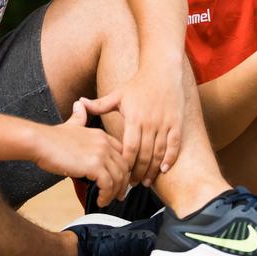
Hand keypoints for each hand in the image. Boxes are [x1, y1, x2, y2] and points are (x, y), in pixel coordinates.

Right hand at [32, 99, 129, 207]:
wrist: (40, 141)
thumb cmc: (52, 138)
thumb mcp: (71, 124)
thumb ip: (79, 117)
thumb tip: (79, 104)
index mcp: (101, 135)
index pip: (122, 153)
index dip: (123, 168)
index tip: (119, 180)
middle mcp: (104, 143)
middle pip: (124, 166)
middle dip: (123, 183)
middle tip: (118, 195)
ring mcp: (100, 153)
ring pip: (119, 177)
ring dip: (115, 192)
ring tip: (107, 200)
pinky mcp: (94, 166)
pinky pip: (108, 184)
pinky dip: (106, 195)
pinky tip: (100, 200)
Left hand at [80, 64, 184, 188]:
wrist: (162, 71)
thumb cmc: (138, 84)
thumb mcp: (118, 95)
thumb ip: (99, 104)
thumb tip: (80, 103)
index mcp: (133, 117)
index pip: (129, 148)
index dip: (125, 164)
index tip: (120, 174)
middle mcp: (150, 122)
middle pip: (144, 155)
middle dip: (137, 172)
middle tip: (131, 184)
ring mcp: (164, 123)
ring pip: (159, 153)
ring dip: (153, 170)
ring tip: (145, 181)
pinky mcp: (176, 122)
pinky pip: (174, 145)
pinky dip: (170, 159)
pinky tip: (164, 169)